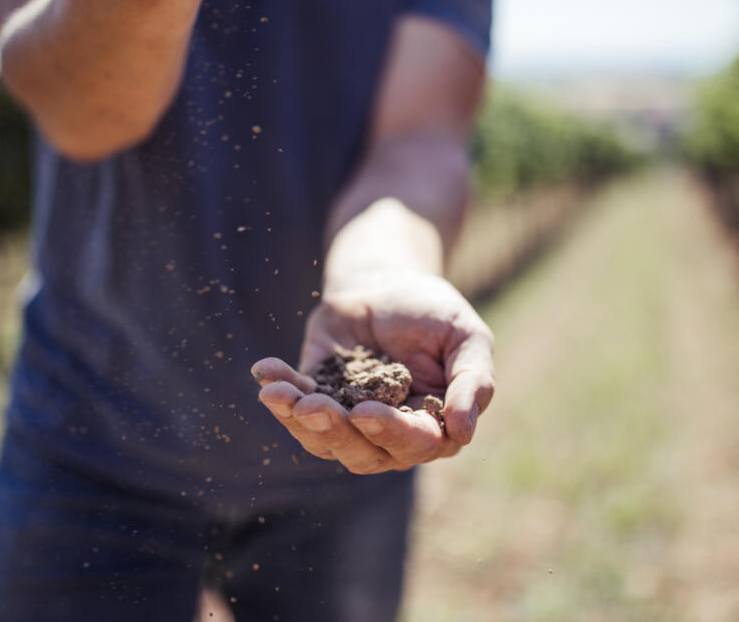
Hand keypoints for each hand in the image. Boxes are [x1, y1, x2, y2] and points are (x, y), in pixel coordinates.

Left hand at [251, 273, 494, 473]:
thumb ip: (473, 380)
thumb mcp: (466, 336)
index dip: (391, 431)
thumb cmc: (433, 311)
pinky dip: (278, 395)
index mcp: (432, 426)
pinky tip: (266, 373)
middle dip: (336, 432)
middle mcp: (389, 435)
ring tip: (278, 394)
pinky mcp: (314, 400)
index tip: (365, 410)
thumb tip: (463, 430)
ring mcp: (348, 421)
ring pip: (323, 441)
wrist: (386, 283)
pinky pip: (294, 410)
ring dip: (298, 421)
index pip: (415, 443)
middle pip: (364, 454)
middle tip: (313, 406)